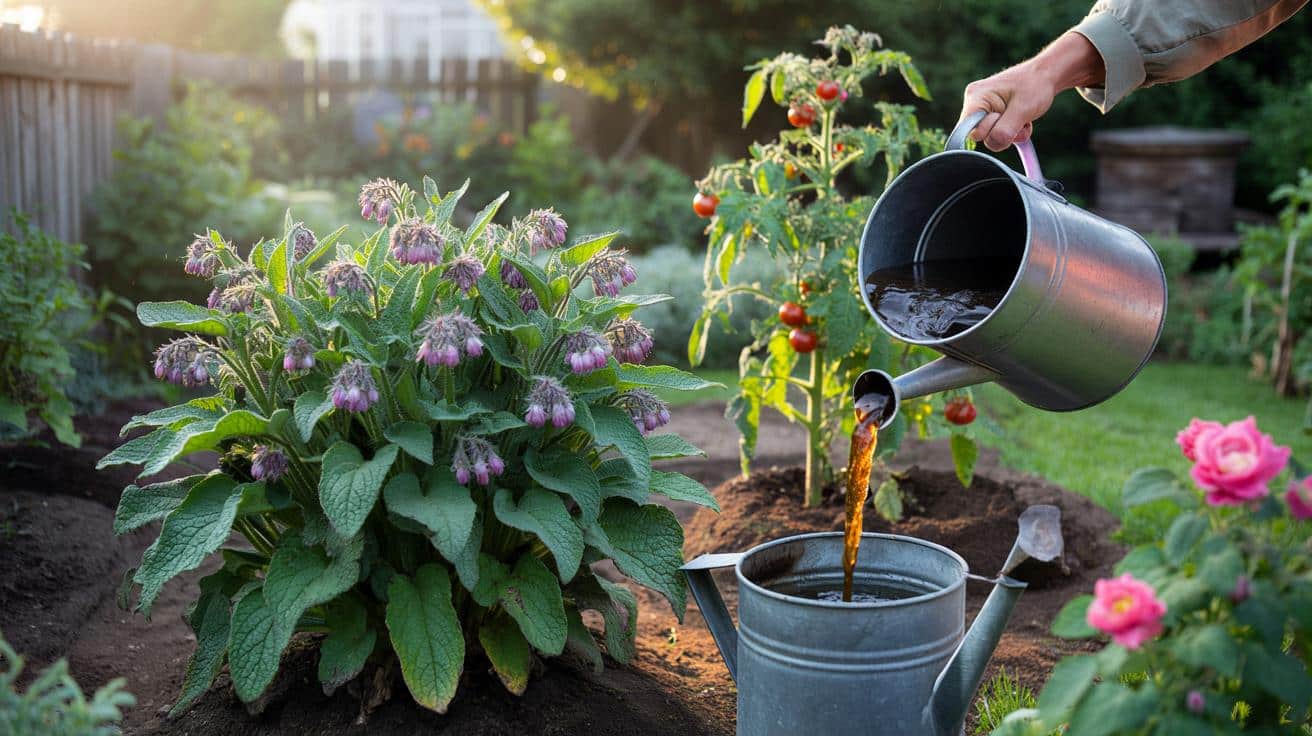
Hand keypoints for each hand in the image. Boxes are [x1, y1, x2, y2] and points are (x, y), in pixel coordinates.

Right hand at [958, 32, 1103, 151]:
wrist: (1045, 76)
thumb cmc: (1035, 86)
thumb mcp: (1023, 109)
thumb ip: (1005, 129)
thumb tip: (993, 144)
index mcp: (976, 96)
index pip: (970, 130)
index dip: (990, 131)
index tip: (1005, 117)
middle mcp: (974, 103)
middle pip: (980, 136)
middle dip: (1003, 133)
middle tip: (1019, 118)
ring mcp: (982, 109)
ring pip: (990, 137)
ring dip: (1010, 133)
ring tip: (1022, 118)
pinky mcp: (990, 115)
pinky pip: (996, 134)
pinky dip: (1011, 132)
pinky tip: (1020, 120)